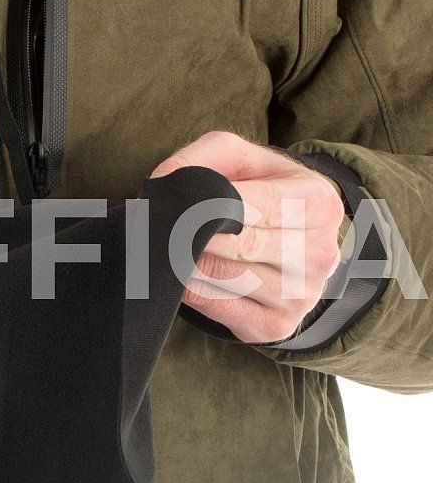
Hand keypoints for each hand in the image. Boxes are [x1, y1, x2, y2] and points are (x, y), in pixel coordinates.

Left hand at [151, 131, 345, 343]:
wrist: (286, 238)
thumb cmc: (258, 192)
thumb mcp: (241, 160)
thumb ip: (205, 157)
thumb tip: (165, 182)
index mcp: (319, 203)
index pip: (261, 207)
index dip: (213, 207)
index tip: (181, 208)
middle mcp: (320, 252)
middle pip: (243, 246)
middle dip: (195, 237)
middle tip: (163, 230)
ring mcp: (303, 294)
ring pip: (230, 279)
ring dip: (190, 265)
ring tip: (170, 249)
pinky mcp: (278, 325)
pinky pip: (223, 309)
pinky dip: (193, 292)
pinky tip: (181, 277)